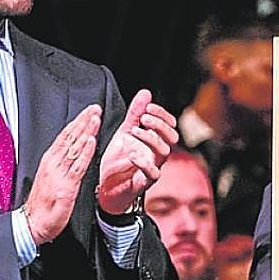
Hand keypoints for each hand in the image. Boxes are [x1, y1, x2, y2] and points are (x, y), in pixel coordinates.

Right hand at [24, 105, 101, 244]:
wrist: (32, 224)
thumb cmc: (43, 203)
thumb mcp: (52, 178)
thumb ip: (62, 164)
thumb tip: (74, 150)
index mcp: (49, 161)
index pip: (65, 137)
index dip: (77, 123)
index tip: (89, 111)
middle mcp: (53, 164)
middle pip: (69, 138)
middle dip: (83, 121)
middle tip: (95, 107)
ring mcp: (59, 174)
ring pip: (74, 148)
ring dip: (86, 131)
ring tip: (95, 118)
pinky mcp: (66, 186)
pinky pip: (77, 166)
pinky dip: (84, 152)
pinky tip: (91, 141)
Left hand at [97, 89, 177, 214]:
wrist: (106, 186)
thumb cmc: (118, 160)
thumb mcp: (125, 132)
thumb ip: (135, 114)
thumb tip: (146, 92)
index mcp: (156, 140)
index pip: (170, 124)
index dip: (162, 114)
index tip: (147, 108)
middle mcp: (158, 153)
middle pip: (172, 137)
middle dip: (159, 125)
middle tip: (144, 119)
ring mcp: (154, 167)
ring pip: (165, 151)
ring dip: (151, 139)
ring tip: (133, 132)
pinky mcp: (145, 182)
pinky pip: (153, 173)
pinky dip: (143, 162)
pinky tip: (132, 154)